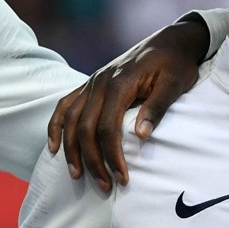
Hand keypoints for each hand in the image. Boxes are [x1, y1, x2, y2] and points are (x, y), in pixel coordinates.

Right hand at [46, 20, 206, 192]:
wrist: (169, 41)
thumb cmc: (174, 64)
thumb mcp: (175, 84)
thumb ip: (157, 108)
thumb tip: (141, 136)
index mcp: (119, 84)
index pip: (108, 127)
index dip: (112, 155)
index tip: (122, 178)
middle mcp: (99, 83)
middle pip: (85, 127)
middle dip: (91, 159)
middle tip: (103, 186)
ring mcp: (91, 83)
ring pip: (71, 119)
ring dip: (71, 149)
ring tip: (75, 174)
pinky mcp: (89, 85)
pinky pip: (64, 105)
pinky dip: (55, 126)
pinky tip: (53, 146)